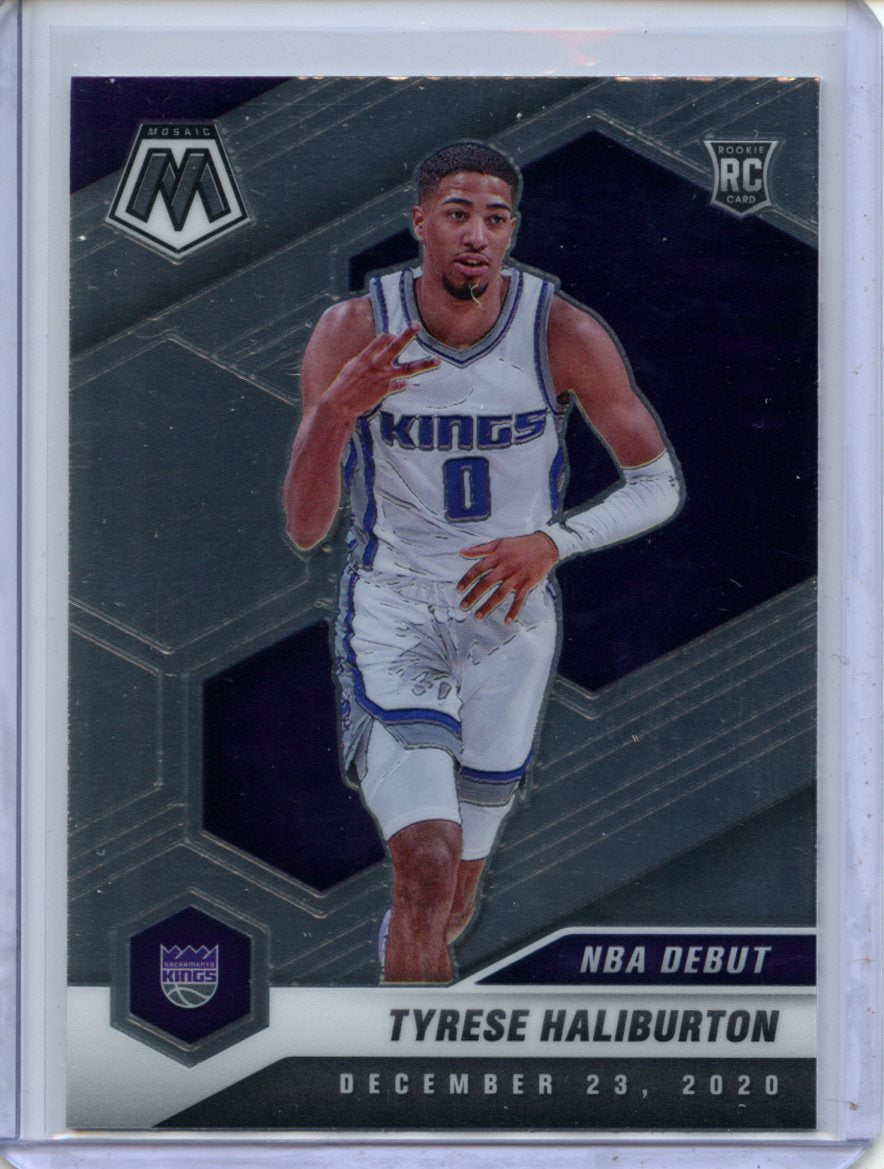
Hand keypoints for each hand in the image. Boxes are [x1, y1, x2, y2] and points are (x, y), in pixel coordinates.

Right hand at [325, 323, 439, 419]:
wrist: (340, 403)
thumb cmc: (345, 383)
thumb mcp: (353, 364)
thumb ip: (370, 353)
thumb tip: (386, 340)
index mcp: (365, 357)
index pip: (382, 339)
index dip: (389, 336)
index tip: (393, 335)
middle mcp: (376, 366)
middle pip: (395, 347)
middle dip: (407, 335)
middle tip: (417, 325)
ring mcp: (383, 378)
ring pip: (408, 369)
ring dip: (424, 364)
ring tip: (438, 361)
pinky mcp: (385, 391)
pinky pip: (399, 385)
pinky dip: (403, 383)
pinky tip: (406, 383)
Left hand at [457, 532, 559, 622]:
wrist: (545, 546)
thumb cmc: (520, 544)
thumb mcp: (499, 543)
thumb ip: (480, 549)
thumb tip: (462, 552)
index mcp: (497, 557)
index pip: (478, 569)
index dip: (467, 579)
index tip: (459, 590)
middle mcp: (506, 567)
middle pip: (486, 583)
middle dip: (473, 595)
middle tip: (463, 606)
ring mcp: (517, 577)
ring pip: (500, 594)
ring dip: (488, 606)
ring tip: (477, 616)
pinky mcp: (528, 584)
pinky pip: (519, 599)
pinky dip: (514, 610)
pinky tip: (507, 621)